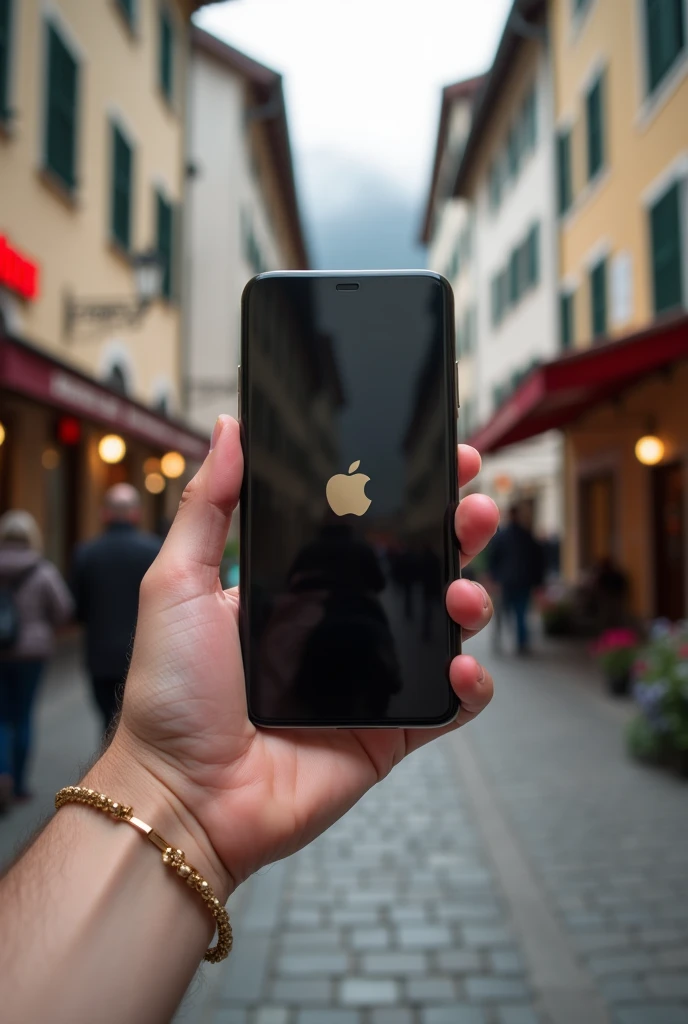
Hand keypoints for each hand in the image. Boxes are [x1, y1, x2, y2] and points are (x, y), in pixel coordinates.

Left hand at [109, 416, 498, 897]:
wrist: (182, 793)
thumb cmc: (171, 691)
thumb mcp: (177, 582)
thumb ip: (209, 505)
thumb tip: (229, 428)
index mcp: (302, 587)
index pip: (369, 528)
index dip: (409, 494)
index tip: (442, 460)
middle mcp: (344, 627)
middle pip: (420, 568)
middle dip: (457, 533)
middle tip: (474, 508)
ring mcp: (373, 680)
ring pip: (446, 628)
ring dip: (471, 600)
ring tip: (461, 593)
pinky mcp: (391, 733)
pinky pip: (450, 705)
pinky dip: (472, 686)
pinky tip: (462, 667)